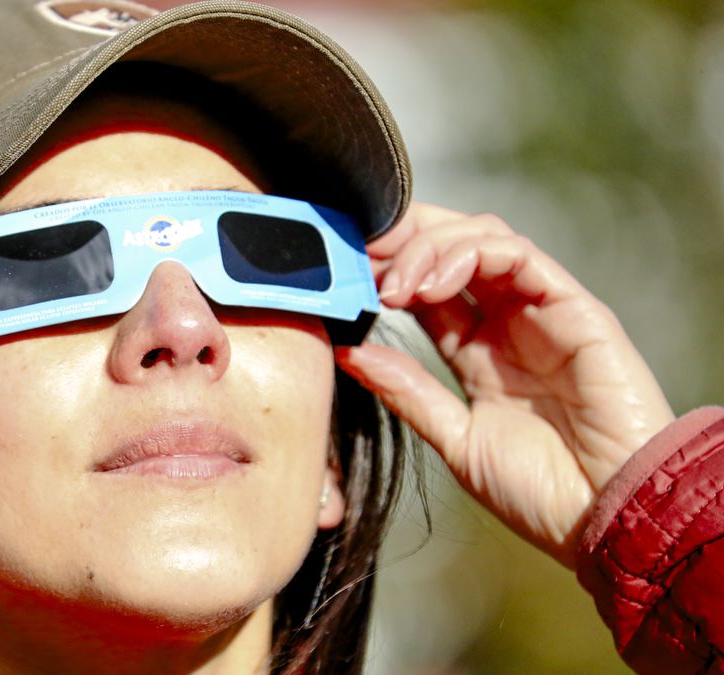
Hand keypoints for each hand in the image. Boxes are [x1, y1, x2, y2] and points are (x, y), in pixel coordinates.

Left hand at [336, 203, 674, 565]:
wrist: (607, 519)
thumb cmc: (541, 493)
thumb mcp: (456, 440)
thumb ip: (408, 391)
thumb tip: (348, 353)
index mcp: (479, 351)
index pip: (428, 286)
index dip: (387, 271)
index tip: (345, 277)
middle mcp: (510, 323)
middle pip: (454, 247)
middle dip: (404, 241)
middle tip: (362, 257)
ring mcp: (542, 312)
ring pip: (483, 238)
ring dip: (429, 248)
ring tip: (395, 284)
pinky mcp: (575, 308)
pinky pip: (520, 255)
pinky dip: (470, 253)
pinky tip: (432, 284)